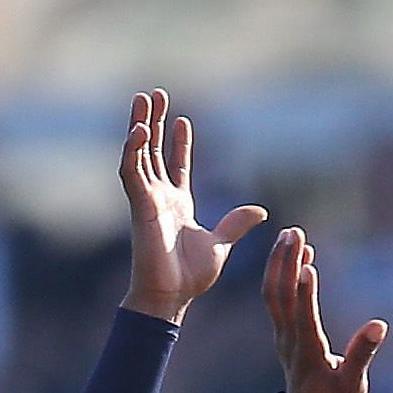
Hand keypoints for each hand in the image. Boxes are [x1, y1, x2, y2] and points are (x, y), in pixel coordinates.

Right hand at [119, 89, 265, 323]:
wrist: (170, 297)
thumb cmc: (190, 278)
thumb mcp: (221, 244)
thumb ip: (236, 224)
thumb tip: (260, 211)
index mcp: (178, 205)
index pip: (176, 166)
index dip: (179, 143)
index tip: (183, 120)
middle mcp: (160, 199)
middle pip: (153, 152)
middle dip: (155, 122)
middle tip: (155, 95)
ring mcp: (147, 200)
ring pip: (139, 154)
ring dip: (139, 126)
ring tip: (142, 98)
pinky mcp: (139, 206)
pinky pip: (131, 172)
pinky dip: (132, 150)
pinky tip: (139, 129)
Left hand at [264, 225, 387, 392]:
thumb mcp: (353, 387)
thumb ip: (362, 356)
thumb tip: (377, 326)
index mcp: (308, 352)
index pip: (303, 318)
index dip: (305, 293)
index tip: (306, 264)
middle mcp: (290, 341)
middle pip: (281, 298)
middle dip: (286, 264)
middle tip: (294, 233)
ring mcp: (284, 337)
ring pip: (275, 296)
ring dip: (280, 264)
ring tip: (291, 234)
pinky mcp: (285, 335)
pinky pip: (279, 301)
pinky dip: (284, 276)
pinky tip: (300, 256)